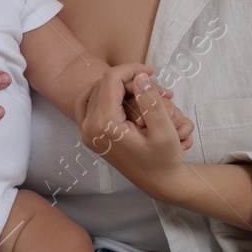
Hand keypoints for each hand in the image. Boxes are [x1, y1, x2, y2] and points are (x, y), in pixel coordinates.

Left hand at [76, 65, 190, 199]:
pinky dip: (102, 94)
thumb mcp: (164, 130)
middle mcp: (89, 128)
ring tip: (140, 90)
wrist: (159, 182)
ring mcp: (87, 132)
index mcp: (105, 125)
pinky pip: (86, 104)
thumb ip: (150, 101)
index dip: (132, 69)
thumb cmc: (164, 159)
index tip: (152, 72)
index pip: (111, 80)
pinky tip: (121, 95)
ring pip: (93, 91)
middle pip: (103, 84)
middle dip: (128, 80)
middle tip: (153, 87)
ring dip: (116, 86)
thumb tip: (140, 77)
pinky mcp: (90, 135)